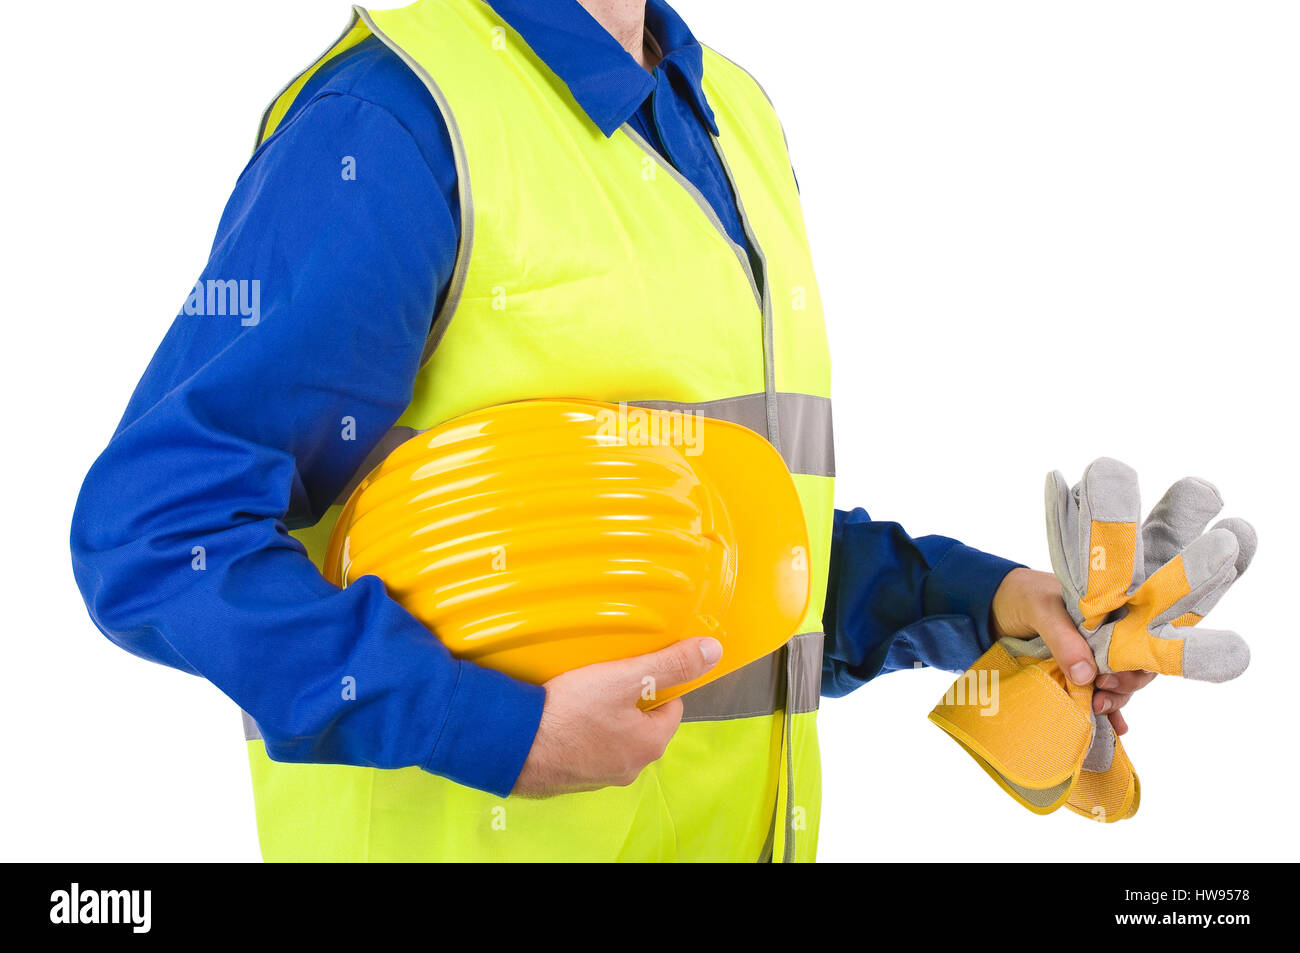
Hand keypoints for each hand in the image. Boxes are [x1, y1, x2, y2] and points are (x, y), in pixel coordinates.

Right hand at [510, 636, 722, 797]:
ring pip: (614, 735)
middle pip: (642, 721)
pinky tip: (563, 716)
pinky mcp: (572, 777)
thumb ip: (671, 664)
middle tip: (603, 679)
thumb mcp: (625, 678)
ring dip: (603, 716)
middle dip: (626, 699)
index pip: (670, 706)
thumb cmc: (570, 712)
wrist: (512, 744)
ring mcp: (599, 776)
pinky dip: (580, 732)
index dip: (654, 682)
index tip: (630, 670)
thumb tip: (712, 652)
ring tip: (580, 695)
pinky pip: (587, 747)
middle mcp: (630, 768)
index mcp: (650, 745)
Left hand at [990, 568, 1154, 734]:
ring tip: (1097, 708)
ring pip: (1118, 683)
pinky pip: (1100, 693)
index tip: (1109, 675)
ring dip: (1115, 700)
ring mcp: (1093, 656)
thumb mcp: (1040, 609)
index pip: (1138, 638)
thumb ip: (1063, 638)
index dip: (1135, 660)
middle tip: (1101, 693)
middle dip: (1125, 685)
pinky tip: (1116, 728)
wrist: (991, 604)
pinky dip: (1110, 711)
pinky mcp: (1078, 672)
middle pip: (1132, 665)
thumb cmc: (1021, 596)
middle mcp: (1107, 635)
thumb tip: (1088, 677)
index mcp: (1108, 612)